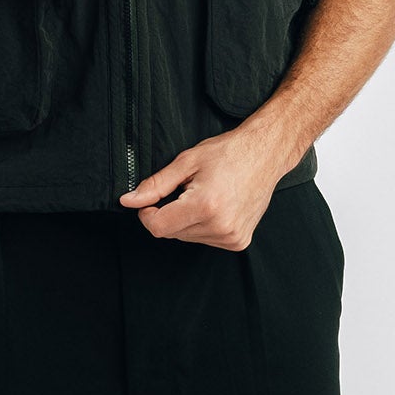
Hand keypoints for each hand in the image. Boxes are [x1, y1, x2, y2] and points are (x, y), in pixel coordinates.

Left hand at [119, 124, 294, 248]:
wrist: (265, 154)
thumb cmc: (229, 153)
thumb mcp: (186, 162)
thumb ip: (155, 185)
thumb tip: (128, 201)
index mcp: (205, 205)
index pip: (158, 227)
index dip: (147, 213)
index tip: (152, 200)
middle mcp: (220, 226)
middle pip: (171, 233)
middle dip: (169, 214)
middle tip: (187, 190)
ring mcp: (232, 237)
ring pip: (187, 238)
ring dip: (187, 220)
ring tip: (206, 196)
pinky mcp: (239, 242)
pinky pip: (205, 240)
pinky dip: (203, 226)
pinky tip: (216, 207)